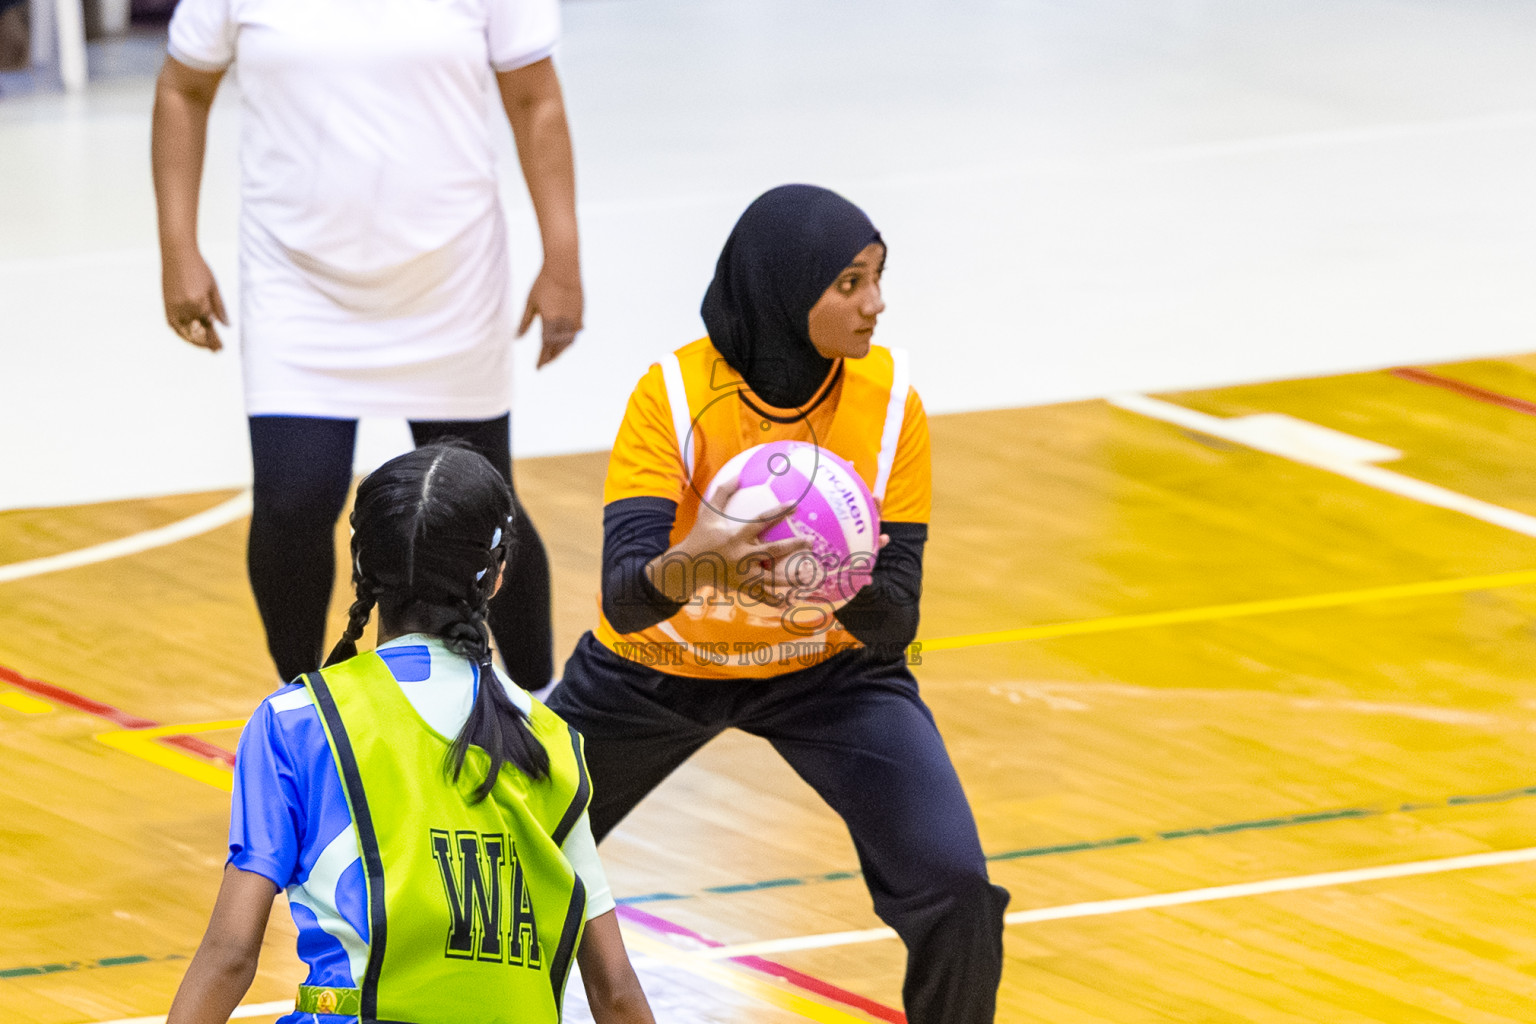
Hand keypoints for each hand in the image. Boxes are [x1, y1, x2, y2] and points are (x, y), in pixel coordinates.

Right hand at [162, 249, 227, 351]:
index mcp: (200, 303)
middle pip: (197, 333)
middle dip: (207, 343)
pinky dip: (181, 333)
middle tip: (215, 350)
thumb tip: (227, 326)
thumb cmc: (199, 268)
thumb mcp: (213, 287)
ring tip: (204, 346)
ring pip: (184, 332)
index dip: (215, 340)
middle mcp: (186, 307)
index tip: (220, 348)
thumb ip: (220, 308)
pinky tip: (189, 337)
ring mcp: (174, 307)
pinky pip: (173, 325)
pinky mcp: (166, 305)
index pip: (210, 328)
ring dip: (195, 341)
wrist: (177, 254)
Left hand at [518, 259, 582, 367]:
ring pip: (569, 341)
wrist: (564, 269)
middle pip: (558, 348)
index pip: (545, 348)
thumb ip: (525, 322)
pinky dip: (571, 338)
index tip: (538, 368)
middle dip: (551, 357)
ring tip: (555, 355)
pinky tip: (568, 340)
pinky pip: (576, 331)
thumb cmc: (544, 284)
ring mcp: (574, 319)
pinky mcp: (580, 313)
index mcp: (550, 323)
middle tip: (544, 364)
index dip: (542, 359)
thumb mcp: (530, 303)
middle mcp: (563, 324)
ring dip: (562, 350)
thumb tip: (517, 338)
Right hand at [653, 471, 811, 605]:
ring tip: (808, 577)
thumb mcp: (708, 513)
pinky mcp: (742, 589)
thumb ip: (722, 493)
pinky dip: (775, 601)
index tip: (795, 504)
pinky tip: (791, 603)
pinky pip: (761, 597)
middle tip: (810, 542)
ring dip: (790, 579)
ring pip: (770, 579)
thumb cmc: (700, 537)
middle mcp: (741, 556)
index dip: (778, 512)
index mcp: (736, 537)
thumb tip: (738, 474)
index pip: (761, 521)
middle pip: (772, 551)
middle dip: (792, 546)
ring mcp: (743, 575)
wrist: (687, 567)